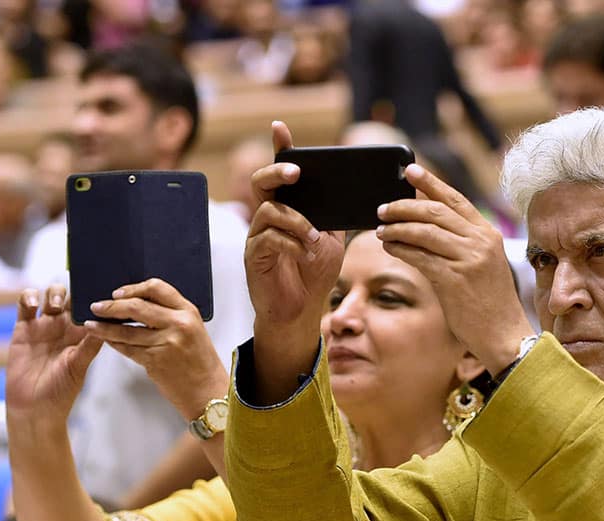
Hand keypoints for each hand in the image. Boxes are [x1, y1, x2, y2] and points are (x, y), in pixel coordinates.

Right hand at [6, 286, 102, 433]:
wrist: (34, 407)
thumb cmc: (61, 390)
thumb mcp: (79, 365)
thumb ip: (90, 345)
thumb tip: (107, 323)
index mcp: (83, 333)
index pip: (92, 308)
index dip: (97, 297)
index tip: (103, 290)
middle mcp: (65, 326)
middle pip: (73, 295)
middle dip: (77, 289)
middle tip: (79, 293)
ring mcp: (44, 325)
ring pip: (51, 294)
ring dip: (55, 292)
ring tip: (56, 305)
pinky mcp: (23, 328)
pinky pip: (25, 304)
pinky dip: (29, 297)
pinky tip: (34, 305)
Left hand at [83, 278, 227, 419]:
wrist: (208, 391)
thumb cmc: (200, 362)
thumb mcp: (193, 329)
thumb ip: (171, 315)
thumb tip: (139, 305)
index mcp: (188, 312)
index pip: (157, 289)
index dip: (133, 288)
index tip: (118, 293)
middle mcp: (178, 324)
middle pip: (136, 306)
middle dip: (111, 306)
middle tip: (97, 306)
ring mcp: (166, 343)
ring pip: (126, 331)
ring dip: (105, 327)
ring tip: (92, 325)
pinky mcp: (155, 360)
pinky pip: (127, 349)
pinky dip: (115, 344)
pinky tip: (107, 341)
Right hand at [246, 121, 344, 331]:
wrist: (302, 311)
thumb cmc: (314, 273)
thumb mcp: (332, 240)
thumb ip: (334, 216)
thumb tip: (350, 193)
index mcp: (288, 208)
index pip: (281, 173)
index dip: (280, 148)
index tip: (281, 127)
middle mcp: (268, 216)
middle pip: (263, 182)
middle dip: (279, 172)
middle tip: (297, 173)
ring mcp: (258, 235)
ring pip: (269, 211)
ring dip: (297, 221)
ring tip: (314, 238)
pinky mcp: (254, 256)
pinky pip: (268, 239)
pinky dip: (290, 244)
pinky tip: (304, 253)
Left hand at [377, 164, 533, 374]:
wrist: (504, 334)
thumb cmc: (489, 303)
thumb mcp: (482, 264)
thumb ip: (460, 242)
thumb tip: (423, 222)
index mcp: (488, 234)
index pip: (455, 199)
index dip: (430, 182)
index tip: (409, 170)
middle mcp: (481, 241)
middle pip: (435, 211)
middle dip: (404, 205)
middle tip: (383, 207)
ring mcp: (469, 259)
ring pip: (424, 231)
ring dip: (397, 226)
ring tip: (380, 228)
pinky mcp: (454, 279)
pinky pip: (419, 256)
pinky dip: (400, 248)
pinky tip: (389, 246)